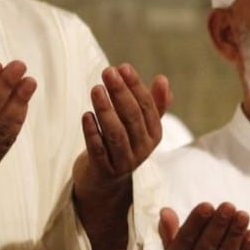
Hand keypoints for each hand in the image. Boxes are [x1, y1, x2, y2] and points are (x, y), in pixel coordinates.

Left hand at [72, 64, 170, 203]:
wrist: (105, 181)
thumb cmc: (122, 144)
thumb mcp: (140, 125)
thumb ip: (153, 104)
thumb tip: (163, 79)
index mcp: (154, 134)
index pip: (147, 107)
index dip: (135, 86)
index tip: (122, 67)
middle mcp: (143, 149)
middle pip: (132, 118)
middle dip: (120, 93)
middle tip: (107, 72)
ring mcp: (124, 162)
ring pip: (116, 134)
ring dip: (106, 110)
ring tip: (96, 89)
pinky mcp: (104, 172)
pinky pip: (98, 151)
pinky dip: (92, 133)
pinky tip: (86, 115)